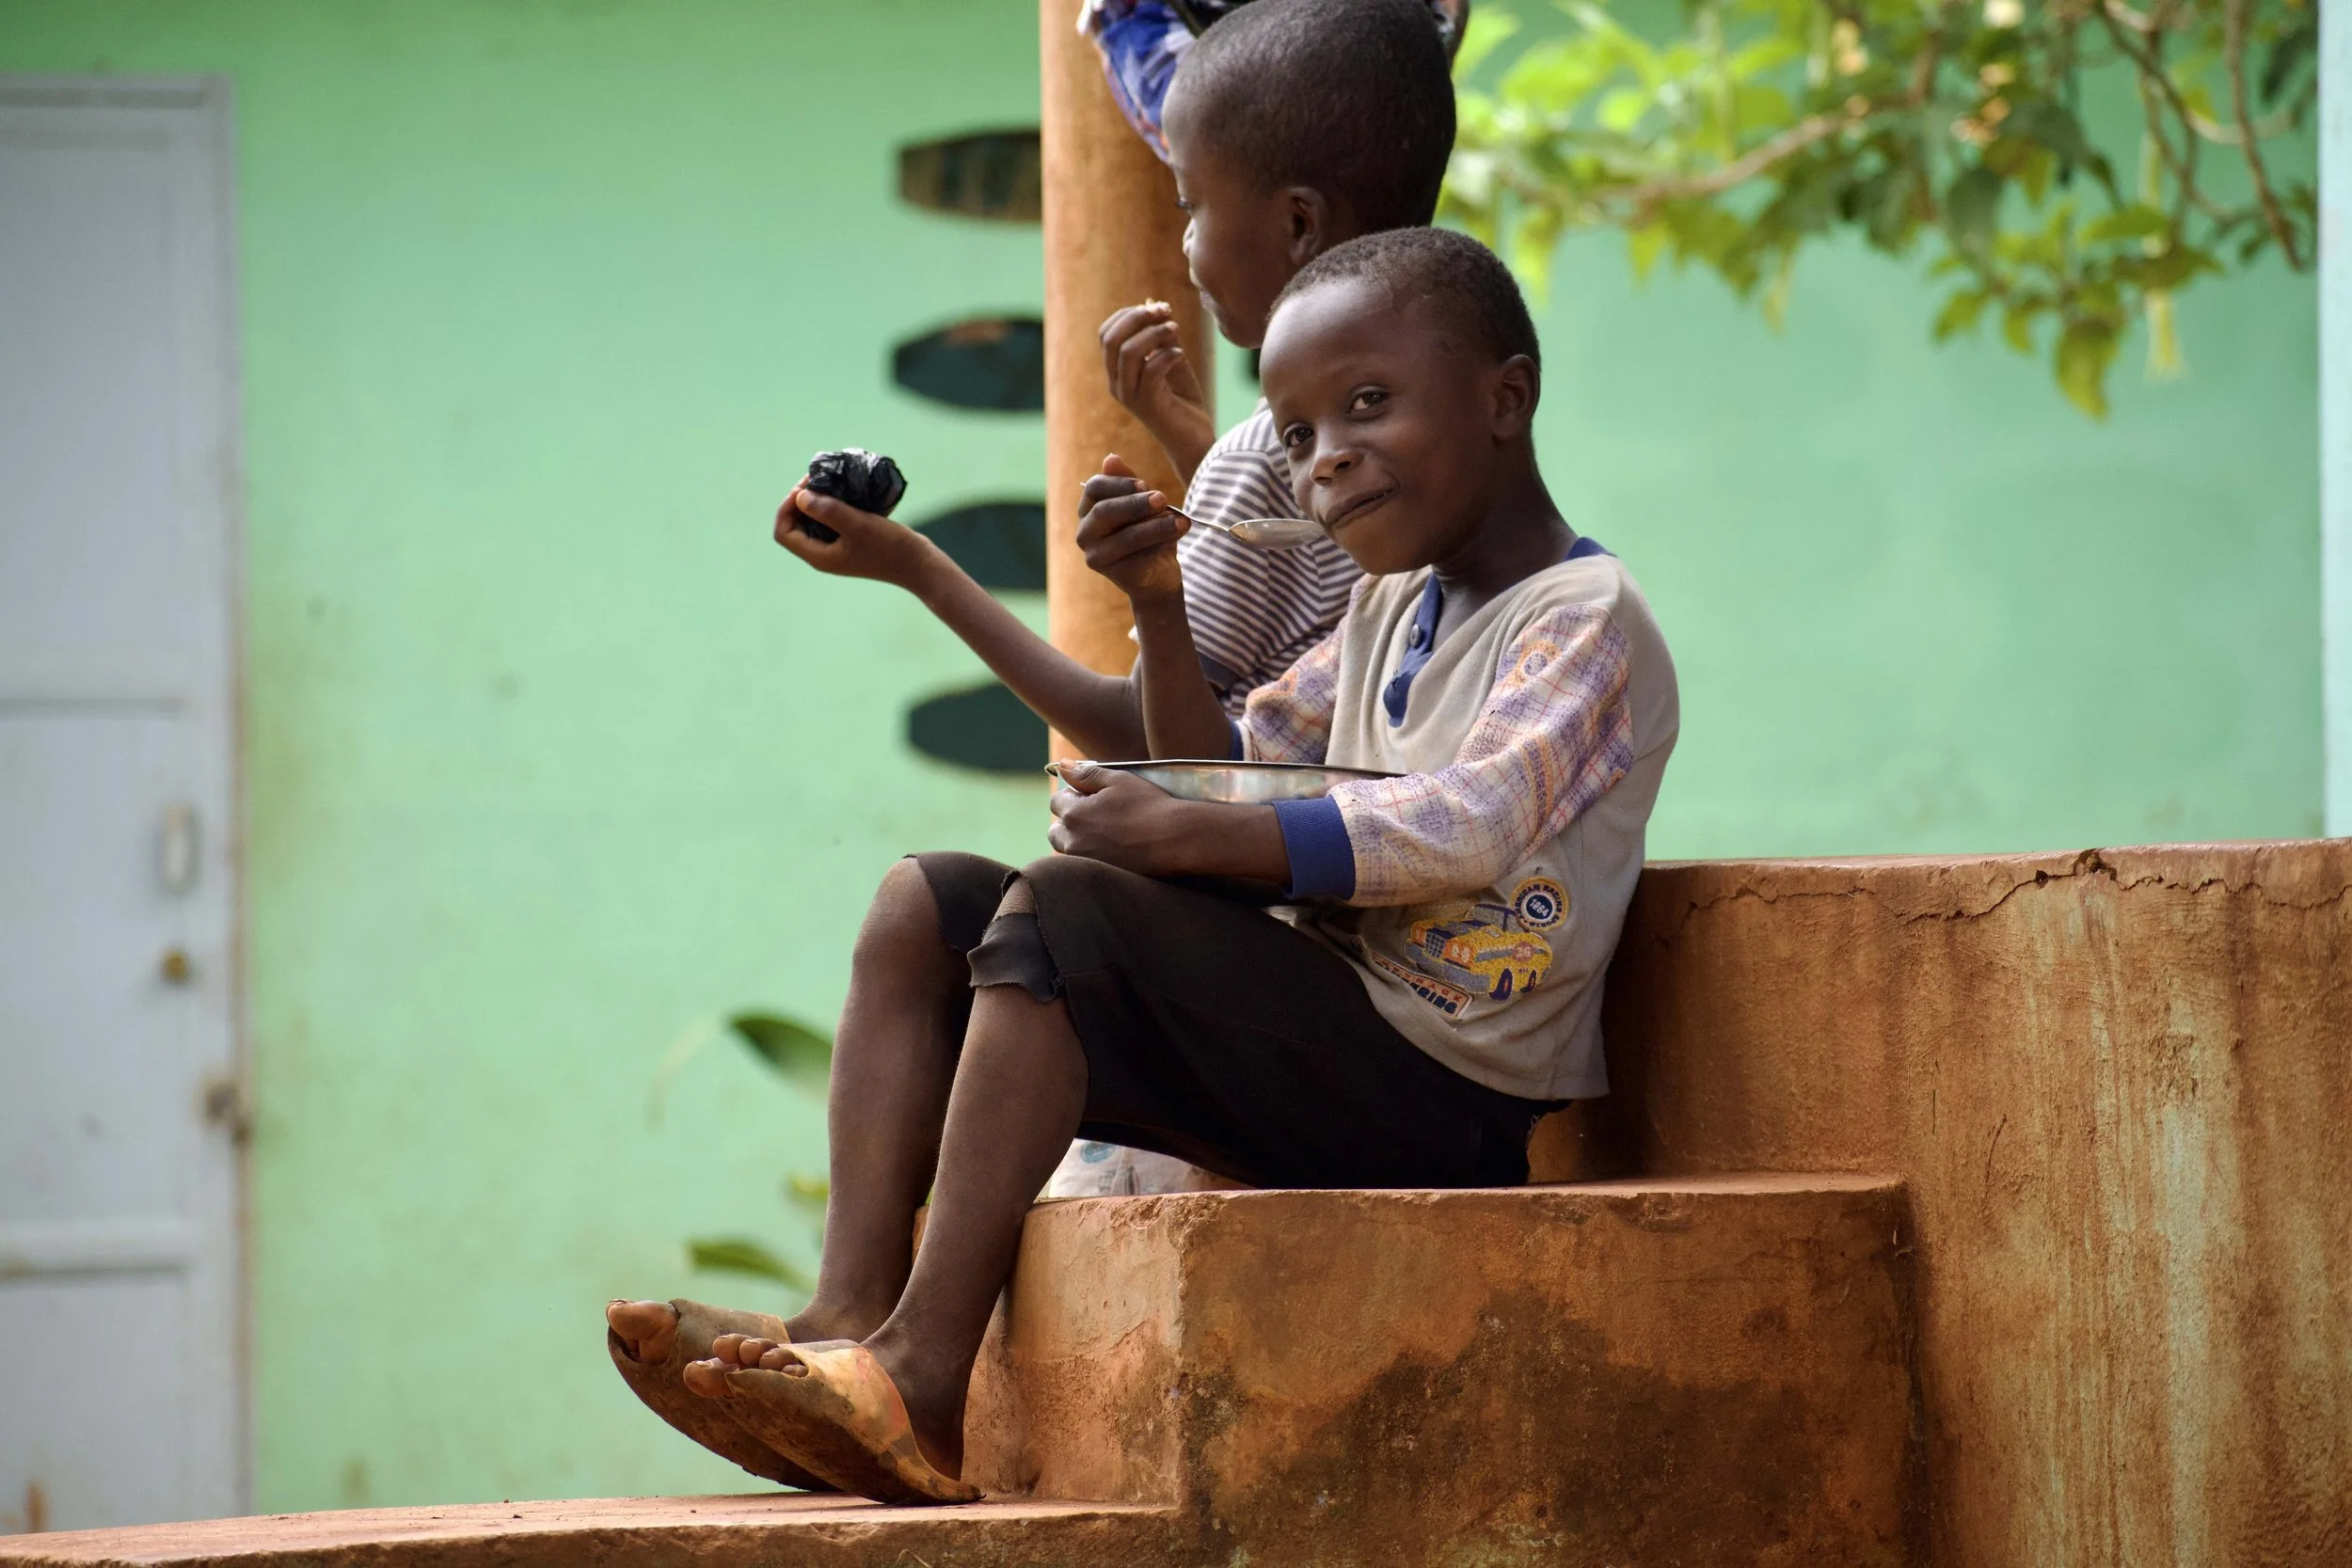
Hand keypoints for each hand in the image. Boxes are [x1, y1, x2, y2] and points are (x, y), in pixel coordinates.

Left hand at [773, 483, 933, 586]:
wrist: (919, 565)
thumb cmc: (889, 547)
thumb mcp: (857, 525)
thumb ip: (827, 511)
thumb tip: (800, 497)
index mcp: (818, 556)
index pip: (783, 532)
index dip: (786, 508)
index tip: (805, 489)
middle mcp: (823, 554)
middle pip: (795, 525)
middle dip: (800, 501)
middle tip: (817, 479)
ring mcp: (837, 548)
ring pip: (813, 521)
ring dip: (817, 500)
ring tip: (829, 481)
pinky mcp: (851, 541)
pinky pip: (831, 521)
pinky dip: (833, 505)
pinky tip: (845, 491)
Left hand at [1047, 763, 1204, 876]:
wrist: (1175, 839)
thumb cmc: (1149, 805)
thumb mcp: (1118, 780)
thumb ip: (1086, 774)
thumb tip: (1061, 766)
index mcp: (1074, 813)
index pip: (1057, 801)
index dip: (1074, 795)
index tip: (1092, 796)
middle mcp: (1073, 840)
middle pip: (1056, 830)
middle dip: (1069, 821)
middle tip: (1096, 816)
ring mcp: (1085, 861)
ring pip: (1067, 849)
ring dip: (1077, 840)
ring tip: (1103, 834)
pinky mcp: (1099, 876)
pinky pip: (1084, 865)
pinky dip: (1090, 856)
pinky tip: (1112, 849)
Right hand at [1077, 454, 1187, 600]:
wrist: (1158, 575)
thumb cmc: (1149, 533)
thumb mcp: (1143, 505)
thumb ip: (1130, 484)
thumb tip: (1111, 457)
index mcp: (1089, 509)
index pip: (1095, 487)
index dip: (1120, 483)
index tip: (1145, 484)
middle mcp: (1085, 532)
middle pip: (1105, 511)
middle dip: (1136, 504)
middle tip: (1162, 499)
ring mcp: (1095, 556)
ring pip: (1125, 537)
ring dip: (1157, 527)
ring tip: (1182, 522)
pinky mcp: (1113, 574)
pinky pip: (1138, 557)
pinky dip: (1159, 547)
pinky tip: (1176, 541)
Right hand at [1099, 301, 1213, 477]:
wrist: (1194, 439)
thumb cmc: (1182, 399)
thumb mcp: (1171, 359)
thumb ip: (1162, 337)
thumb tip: (1157, 308)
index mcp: (1117, 372)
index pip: (1106, 333)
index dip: (1128, 313)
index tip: (1158, 307)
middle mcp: (1116, 384)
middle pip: (1110, 339)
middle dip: (1136, 318)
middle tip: (1164, 312)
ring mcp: (1130, 397)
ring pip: (1128, 352)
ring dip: (1154, 334)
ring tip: (1176, 330)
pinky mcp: (1149, 407)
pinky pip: (1151, 371)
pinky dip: (1168, 355)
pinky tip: (1181, 355)